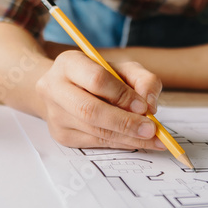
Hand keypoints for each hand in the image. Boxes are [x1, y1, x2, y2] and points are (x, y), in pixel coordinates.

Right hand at [35, 50, 165, 149]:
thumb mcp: (122, 68)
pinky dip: (120, 143)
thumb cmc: (97, 76)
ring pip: (95, 131)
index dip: (122, 95)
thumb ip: (143, 79)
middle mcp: (55, 89)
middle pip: (91, 111)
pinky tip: (136, 141)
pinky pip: (95, 143)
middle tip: (151, 129)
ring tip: (152, 139)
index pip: (96, 80)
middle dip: (125, 123)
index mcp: (69, 64)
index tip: (144, 106)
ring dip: (128, 138)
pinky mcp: (61, 135)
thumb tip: (150, 104)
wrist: (64, 89)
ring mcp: (55, 115)